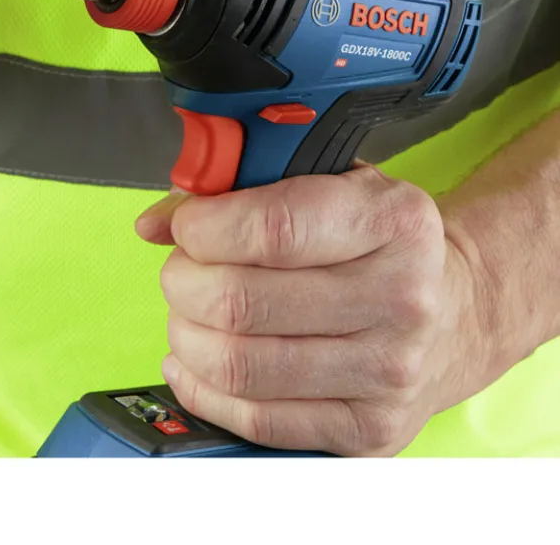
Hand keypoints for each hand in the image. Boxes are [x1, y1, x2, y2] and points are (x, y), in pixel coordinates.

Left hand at [135, 165, 480, 455]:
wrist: (454, 309)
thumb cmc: (371, 239)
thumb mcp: (323, 182)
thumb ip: (237, 187)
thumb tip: (156, 224)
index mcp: (393, 221)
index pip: (272, 229)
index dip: (203, 228)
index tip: (184, 226)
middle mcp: (402, 298)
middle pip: (240, 303)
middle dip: (182, 282)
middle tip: (181, 270)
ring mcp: (389, 372)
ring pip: (237, 365)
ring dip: (185, 335)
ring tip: (189, 312)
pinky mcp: (368, 429)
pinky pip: (254, 419)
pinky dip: (202, 387)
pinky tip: (195, 359)